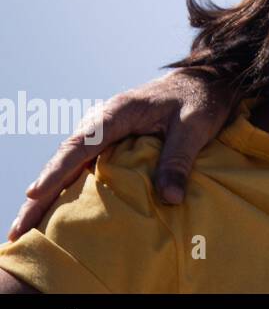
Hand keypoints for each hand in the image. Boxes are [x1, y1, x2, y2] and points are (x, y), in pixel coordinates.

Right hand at [8, 69, 238, 241]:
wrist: (209, 80)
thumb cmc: (202, 99)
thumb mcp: (195, 127)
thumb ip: (179, 159)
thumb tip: (169, 199)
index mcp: (118, 112)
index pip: (80, 145)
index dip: (56, 172)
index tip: (34, 194)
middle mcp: (104, 120)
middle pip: (64, 158)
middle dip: (39, 193)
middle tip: (18, 228)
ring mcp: (106, 130)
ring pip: (69, 163)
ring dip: (48, 192)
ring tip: (26, 226)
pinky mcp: (113, 139)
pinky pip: (83, 164)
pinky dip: (66, 185)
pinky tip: (55, 208)